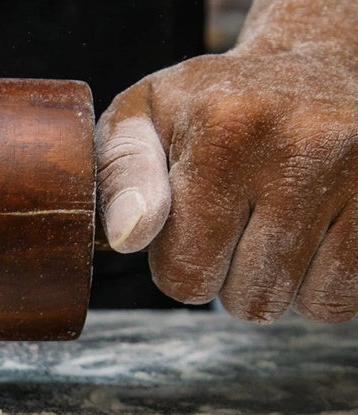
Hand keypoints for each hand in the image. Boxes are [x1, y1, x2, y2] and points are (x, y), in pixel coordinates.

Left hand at [96, 0, 357, 323]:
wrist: (308, 68)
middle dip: (228, 278)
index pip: (185, 276)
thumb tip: (127, 236)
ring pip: (298, 304)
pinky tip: (309, 237)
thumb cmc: (209, 109)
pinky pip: (342, 298)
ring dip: (275, 284)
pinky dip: (319, 284)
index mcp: (224, 131)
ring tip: (270, 227)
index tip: (190, 225)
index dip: (179, 265)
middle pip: (245, 300)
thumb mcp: (141, 120)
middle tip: (235, 225)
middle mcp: (301, 145)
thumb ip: (119, 177)